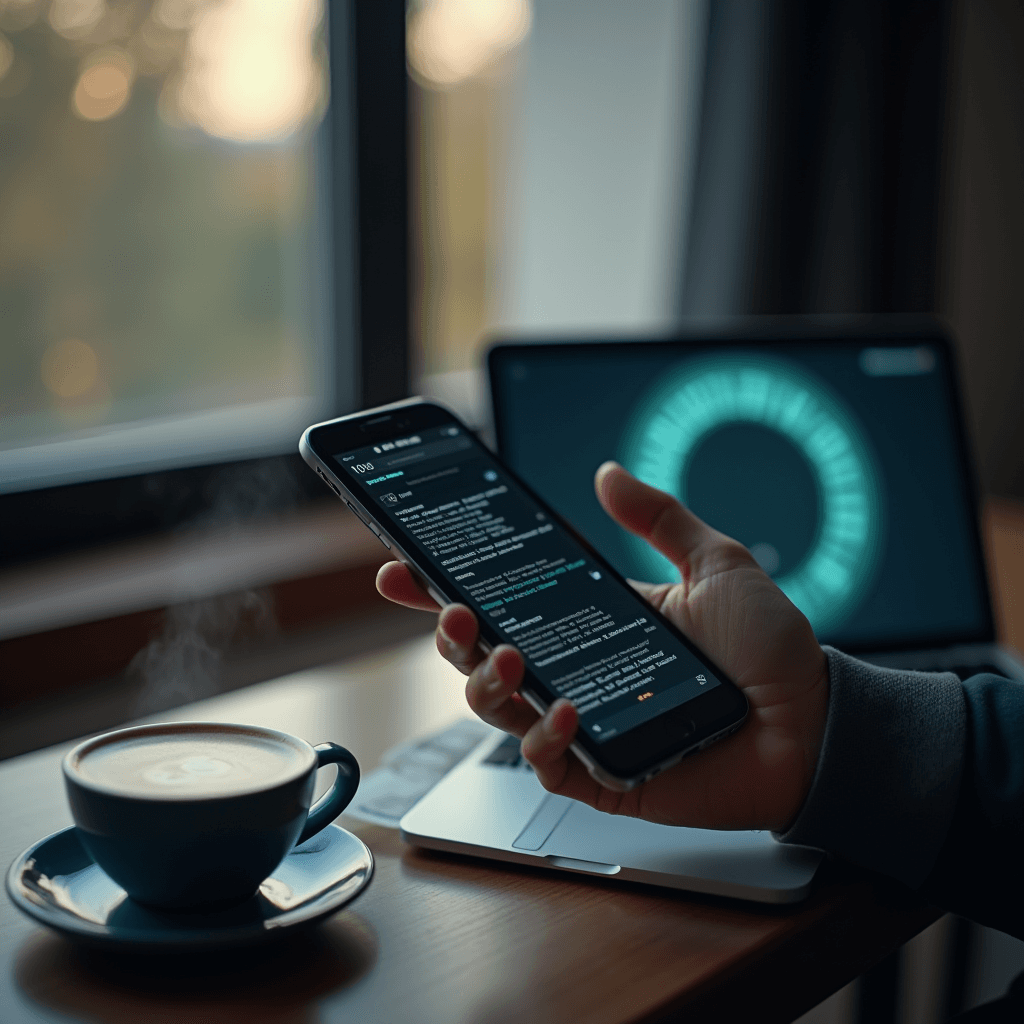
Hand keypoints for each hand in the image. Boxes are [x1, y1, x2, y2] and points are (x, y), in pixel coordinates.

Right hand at [377, 462, 828, 832]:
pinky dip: (544, 739)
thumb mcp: (716, 564)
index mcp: (590, 621)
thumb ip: (660, 517)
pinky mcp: (602, 773)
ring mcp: (583, 724)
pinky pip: (547, 764)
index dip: (445, 586)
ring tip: (507, 656)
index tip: (404, 565)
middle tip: (456, 611)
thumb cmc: (768, 648)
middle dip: (450, 632)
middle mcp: (575, 671)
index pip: (504, 600)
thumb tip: (607, 471)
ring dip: (486, 682)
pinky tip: (568, 713)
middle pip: (482, 655)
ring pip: (498, 709)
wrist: (814, 723)